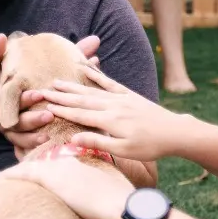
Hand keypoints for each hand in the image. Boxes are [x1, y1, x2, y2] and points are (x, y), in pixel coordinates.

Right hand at [0, 33, 102, 153]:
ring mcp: (10, 130)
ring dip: (36, 136)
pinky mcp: (17, 137)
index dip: (23, 99)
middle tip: (50, 114)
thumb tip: (2, 37)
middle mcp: (3, 117)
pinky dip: (35, 146)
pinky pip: (24, 146)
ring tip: (51, 130)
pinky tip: (49, 143)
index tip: (39, 94)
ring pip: (22, 137)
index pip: (9, 101)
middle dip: (33, 120)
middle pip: (17, 122)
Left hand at [0, 156, 133, 218]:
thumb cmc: (124, 205)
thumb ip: (101, 190)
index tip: (33, 174)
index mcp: (85, 164)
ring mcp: (62, 168)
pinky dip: (10, 174)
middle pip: (42, 166)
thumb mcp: (112, 192)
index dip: (44, 169)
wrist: (124, 207)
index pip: (57, 166)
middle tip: (10, 174)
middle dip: (27, 170)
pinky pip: (25, 174)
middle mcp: (71, 162)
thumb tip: (102, 201)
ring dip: (16, 173)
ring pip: (31, 168)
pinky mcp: (54, 178)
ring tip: (1, 177)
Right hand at [26, 65, 196, 162]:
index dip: (60, 110)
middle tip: (41, 90)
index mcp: (109, 121)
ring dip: (73, 86)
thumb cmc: (150, 146)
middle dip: (60, 96)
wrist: (176, 132)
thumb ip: (97, 142)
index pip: (79, 115)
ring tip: (56, 81)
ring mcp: (121, 98)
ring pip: (92, 90)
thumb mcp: (123, 150)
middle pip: (81, 100)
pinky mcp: (130, 95)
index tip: (43, 106)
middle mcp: (113, 106)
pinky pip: (110, 82)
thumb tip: (72, 139)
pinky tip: (87, 68)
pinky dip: (97, 75)